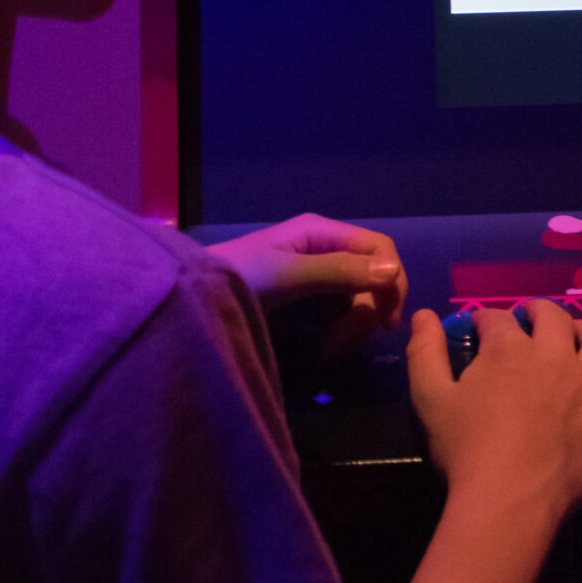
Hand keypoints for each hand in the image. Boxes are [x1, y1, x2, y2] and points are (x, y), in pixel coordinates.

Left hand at [206, 214, 407, 339]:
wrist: (189, 304)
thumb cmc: (236, 280)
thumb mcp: (287, 274)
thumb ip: (339, 270)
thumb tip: (393, 271)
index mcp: (322, 232)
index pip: (380, 248)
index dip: (392, 280)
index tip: (388, 320)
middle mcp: (325, 249)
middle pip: (374, 276)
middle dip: (367, 310)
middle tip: (345, 343)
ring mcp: (317, 277)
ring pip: (360, 299)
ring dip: (354, 326)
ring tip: (331, 350)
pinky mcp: (308, 302)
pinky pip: (341, 314)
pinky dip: (340, 333)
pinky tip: (326, 348)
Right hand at [405, 301, 581, 521]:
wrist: (509, 500)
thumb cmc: (465, 451)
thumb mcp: (430, 399)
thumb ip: (424, 352)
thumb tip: (423, 314)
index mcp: (508, 349)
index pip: (496, 318)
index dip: (486, 320)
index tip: (481, 328)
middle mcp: (554, 354)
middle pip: (551, 318)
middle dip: (536, 311)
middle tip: (529, 318)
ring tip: (576, 331)